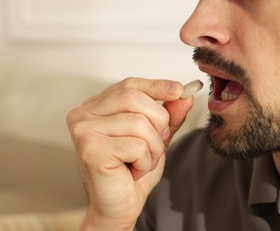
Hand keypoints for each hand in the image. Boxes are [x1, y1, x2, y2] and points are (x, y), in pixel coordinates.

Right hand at [67, 78, 192, 229]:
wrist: (119, 205)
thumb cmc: (132, 170)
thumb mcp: (156, 136)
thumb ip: (169, 115)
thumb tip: (184, 95)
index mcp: (97, 106)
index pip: (129, 85)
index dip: (156, 86)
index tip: (179, 90)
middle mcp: (84, 114)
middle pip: (135, 98)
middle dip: (159, 121)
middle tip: (157, 143)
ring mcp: (84, 130)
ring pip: (140, 123)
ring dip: (153, 147)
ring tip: (142, 160)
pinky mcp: (91, 149)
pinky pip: (137, 145)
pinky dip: (145, 161)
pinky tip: (133, 170)